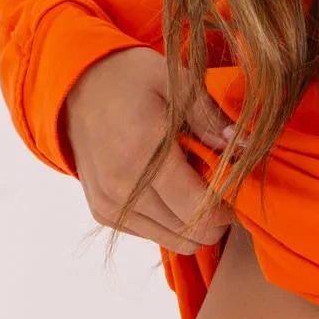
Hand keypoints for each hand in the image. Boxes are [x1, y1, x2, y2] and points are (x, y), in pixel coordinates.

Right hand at [60, 46, 237, 253]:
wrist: (73, 87)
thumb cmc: (129, 77)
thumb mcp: (176, 80)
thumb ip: (210, 116)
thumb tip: (245, 145)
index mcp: (144, 154)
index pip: (202, 210)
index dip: (230, 203)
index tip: (236, 180)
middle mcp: (123, 189)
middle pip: (193, 232)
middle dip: (218, 213)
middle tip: (220, 182)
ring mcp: (110, 205)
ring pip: (176, 241)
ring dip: (195, 220)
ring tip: (196, 183)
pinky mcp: (103, 212)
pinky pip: (154, 234)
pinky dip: (172, 220)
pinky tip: (172, 188)